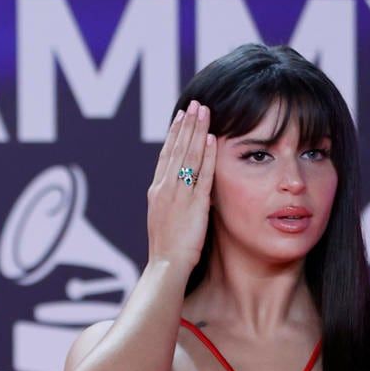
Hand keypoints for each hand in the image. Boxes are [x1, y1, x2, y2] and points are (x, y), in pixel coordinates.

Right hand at [146, 99, 215, 272]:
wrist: (165, 266)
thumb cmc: (166, 250)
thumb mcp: (164, 220)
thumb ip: (172, 202)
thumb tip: (182, 192)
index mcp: (157, 191)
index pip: (166, 155)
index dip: (174, 134)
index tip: (181, 116)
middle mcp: (165, 188)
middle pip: (177, 149)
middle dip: (186, 125)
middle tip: (194, 104)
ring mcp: (178, 195)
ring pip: (189, 156)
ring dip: (197, 132)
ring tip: (204, 111)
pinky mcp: (194, 204)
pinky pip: (202, 175)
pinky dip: (207, 156)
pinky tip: (212, 139)